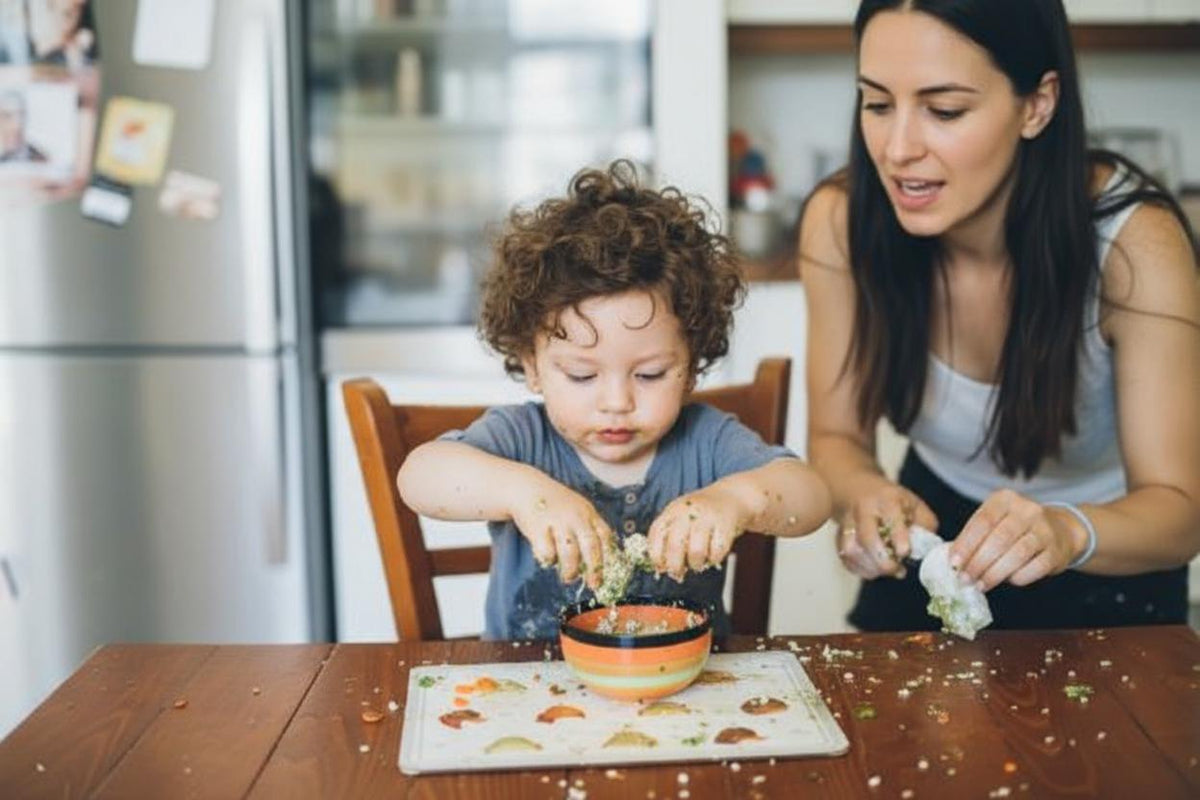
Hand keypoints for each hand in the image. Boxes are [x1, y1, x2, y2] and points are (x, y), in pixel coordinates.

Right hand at [510, 479, 614, 589]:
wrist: (527, 489)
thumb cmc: (556, 506)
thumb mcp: (578, 511)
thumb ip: (589, 531)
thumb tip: (598, 565)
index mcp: (589, 513)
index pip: (605, 536)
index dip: (609, 557)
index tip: (610, 572)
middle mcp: (576, 517)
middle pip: (591, 545)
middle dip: (594, 569)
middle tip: (593, 585)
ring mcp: (557, 521)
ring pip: (570, 553)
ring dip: (571, 570)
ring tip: (568, 577)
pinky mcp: (538, 528)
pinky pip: (547, 552)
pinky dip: (549, 560)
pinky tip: (547, 559)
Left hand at [647, 485, 743, 580]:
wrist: (731, 497)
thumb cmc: (700, 515)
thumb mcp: (680, 518)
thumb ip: (668, 539)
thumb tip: (660, 568)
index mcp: (673, 510)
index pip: (657, 533)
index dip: (656, 554)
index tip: (660, 567)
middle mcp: (688, 512)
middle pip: (675, 545)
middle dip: (674, 566)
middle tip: (678, 574)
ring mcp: (707, 518)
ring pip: (696, 551)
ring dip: (695, 564)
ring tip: (698, 563)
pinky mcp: (725, 526)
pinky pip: (716, 552)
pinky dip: (713, 559)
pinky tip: (712, 555)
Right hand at [837, 483, 937, 578]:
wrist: (857, 489)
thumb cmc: (892, 501)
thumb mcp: (915, 505)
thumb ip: (925, 526)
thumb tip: (922, 549)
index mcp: (887, 498)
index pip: (891, 516)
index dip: (899, 536)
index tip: (904, 552)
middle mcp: (863, 509)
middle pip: (866, 536)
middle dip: (881, 559)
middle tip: (895, 569)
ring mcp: (847, 523)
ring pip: (851, 550)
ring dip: (870, 567)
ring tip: (887, 571)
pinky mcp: (838, 537)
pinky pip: (845, 558)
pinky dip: (860, 569)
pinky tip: (874, 570)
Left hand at [949, 490, 1083, 590]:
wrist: (1061, 530)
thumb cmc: (1015, 528)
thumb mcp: (994, 522)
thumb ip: (974, 537)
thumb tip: (953, 560)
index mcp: (1005, 499)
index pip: (982, 522)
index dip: (966, 544)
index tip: (953, 563)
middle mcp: (1027, 510)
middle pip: (999, 539)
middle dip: (978, 562)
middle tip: (965, 579)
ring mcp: (1045, 530)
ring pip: (1017, 554)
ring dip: (995, 573)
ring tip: (980, 585)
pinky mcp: (1056, 551)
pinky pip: (1035, 568)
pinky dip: (1018, 577)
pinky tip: (1008, 581)